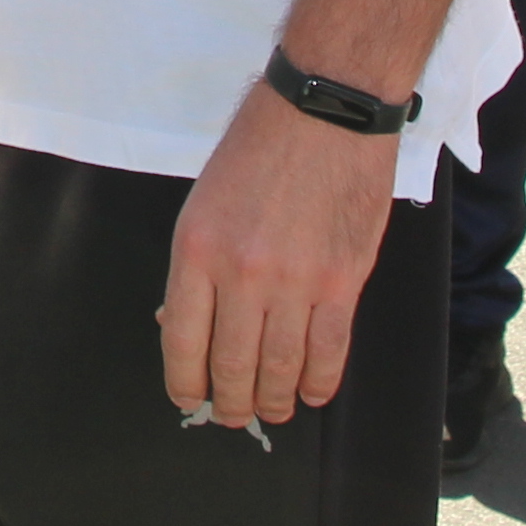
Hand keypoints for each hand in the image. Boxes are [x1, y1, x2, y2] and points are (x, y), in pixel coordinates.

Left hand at [159, 83, 395, 426]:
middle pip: (232, 365)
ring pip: (280, 369)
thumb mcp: (204, 202)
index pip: (183, 341)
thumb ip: (197, 267)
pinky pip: (328, 352)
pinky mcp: (342, 281)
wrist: (325, 111)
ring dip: (273, 401)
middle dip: (230, 402)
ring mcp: (295, 281)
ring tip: (271, 410)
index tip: (191, 398)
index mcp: (197, 250)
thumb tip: (186, 326)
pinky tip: (311, 392)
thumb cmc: (260, 148)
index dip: (186, 383)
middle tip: (233, 414)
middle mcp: (241, 273)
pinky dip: (318, 383)